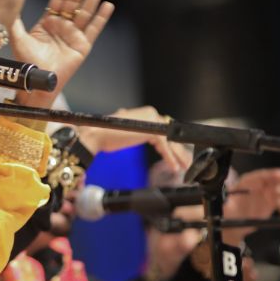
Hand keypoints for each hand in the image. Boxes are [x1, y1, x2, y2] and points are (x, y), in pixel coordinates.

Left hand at [11, 0, 113, 107]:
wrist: (37, 82)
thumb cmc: (27, 63)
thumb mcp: (18, 38)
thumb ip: (15, 21)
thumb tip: (7, 2)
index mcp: (47, 23)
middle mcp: (62, 27)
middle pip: (73, 1)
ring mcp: (73, 35)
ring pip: (85, 12)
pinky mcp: (83, 46)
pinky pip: (94, 29)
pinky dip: (101, 17)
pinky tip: (108, 4)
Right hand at [76, 106, 191, 170]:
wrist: (96, 135)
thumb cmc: (105, 135)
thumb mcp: (126, 131)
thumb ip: (138, 131)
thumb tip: (146, 136)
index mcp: (144, 114)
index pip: (163, 128)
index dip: (171, 142)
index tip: (176, 154)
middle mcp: (150, 114)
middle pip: (169, 133)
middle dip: (177, 149)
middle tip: (183, 161)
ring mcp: (151, 121)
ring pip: (170, 140)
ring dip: (177, 155)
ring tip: (182, 166)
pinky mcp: (150, 130)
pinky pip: (164, 146)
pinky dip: (169, 157)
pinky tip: (173, 166)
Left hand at [223, 167, 279, 244]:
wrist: (231, 223)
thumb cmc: (226, 211)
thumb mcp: (224, 206)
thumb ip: (228, 202)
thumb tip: (228, 201)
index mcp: (245, 182)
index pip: (259, 175)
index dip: (270, 174)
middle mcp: (257, 186)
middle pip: (272, 180)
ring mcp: (265, 194)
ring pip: (279, 192)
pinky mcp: (270, 204)